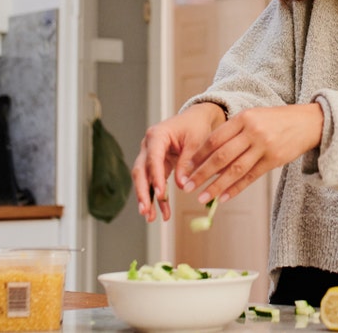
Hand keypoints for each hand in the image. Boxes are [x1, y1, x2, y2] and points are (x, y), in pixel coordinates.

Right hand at [131, 103, 225, 221]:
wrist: (196, 119)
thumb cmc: (196, 126)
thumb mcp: (197, 141)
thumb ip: (188, 162)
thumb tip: (182, 185)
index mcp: (157, 135)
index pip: (153, 158)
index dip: (155, 176)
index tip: (160, 193)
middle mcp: (148, 146)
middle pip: (140, 171)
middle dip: (142, 192)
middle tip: (145, 210)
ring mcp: (150, 156)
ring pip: (143, 180)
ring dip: (147, 199)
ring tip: (151, 217)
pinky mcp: (156, 165)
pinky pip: (153, 183)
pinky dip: (157, 198)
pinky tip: (160, 213)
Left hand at [181, 103, 323, 204]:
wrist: (308, 122)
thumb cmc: (276, 120)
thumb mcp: (254, 117)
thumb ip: (234, 132)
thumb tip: (209, 155)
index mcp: (244, 118)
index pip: (215, 139)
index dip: (198, 155)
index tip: (186, 168)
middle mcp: (253, 132)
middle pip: (221, 156)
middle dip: (202, 173)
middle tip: (188, 186)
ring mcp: (264, 146)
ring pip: (235, 170)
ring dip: (216, 186)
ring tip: (202, 198)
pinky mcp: (274, 160)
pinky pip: (251, 177)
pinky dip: (236, 189)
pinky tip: (223, 198)